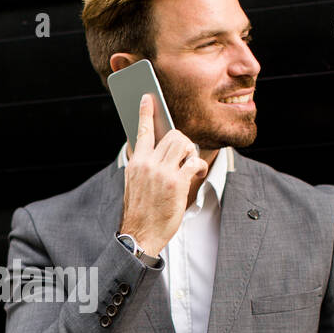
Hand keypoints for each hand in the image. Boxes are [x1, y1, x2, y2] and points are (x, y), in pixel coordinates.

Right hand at [118, 93, 208, 257]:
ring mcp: (162, 172)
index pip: (141, 131)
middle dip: (183, 142)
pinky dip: (199, 165)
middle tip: (184, 154)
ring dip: (191, 152)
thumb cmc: (141, 211)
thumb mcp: (134, 184)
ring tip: (189, 164)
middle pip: (172, 134)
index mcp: (135, 163)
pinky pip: (194, 161)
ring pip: (184, 143)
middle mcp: (147, 164)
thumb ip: (144, 165)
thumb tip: (159, 149)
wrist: (141, 234)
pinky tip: (196, 173)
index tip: (147, 98)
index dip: (146, 112)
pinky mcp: (176, 183)